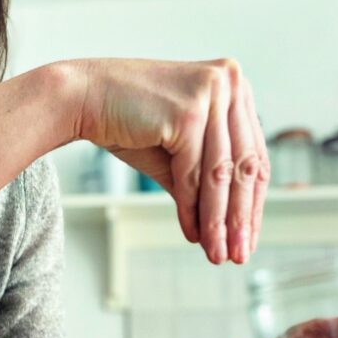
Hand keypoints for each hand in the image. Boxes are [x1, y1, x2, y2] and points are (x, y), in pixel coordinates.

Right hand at [74, 57, 269, 264]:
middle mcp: (230, 82)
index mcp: (234, 85)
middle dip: (240, 218)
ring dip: (218, 222)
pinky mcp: (188, 112)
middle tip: (239, 255)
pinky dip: (192, 209)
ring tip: (216, 253)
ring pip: (220, 174)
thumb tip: (229, 229)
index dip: (252, 202)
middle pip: (243, 165)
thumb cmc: (130, 122)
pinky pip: (193, 174)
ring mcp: (211, 93)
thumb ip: (206, 182)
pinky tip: (193, 234)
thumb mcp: (179, 154)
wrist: (83, 97)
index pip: (254, 154)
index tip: (248, 237)